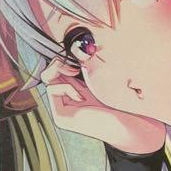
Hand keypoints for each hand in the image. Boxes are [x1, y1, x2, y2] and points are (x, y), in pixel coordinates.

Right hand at [40, 57, 165, 154]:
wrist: (123, 123)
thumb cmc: (114, 101)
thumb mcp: (95, 79)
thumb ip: (81, 67)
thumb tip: (73, 47)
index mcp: (72, 93)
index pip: (55, 71)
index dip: (61, 62)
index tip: (77, 61)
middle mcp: (63, 102)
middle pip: (47, 74)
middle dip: (58, 65)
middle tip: (74, 68)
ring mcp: (60, 111)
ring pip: (47, 79)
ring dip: (64, 77)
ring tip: (82, 87)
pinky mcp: (60, 117)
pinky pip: (52, 90)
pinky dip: (67, 88)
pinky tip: (82, 98)